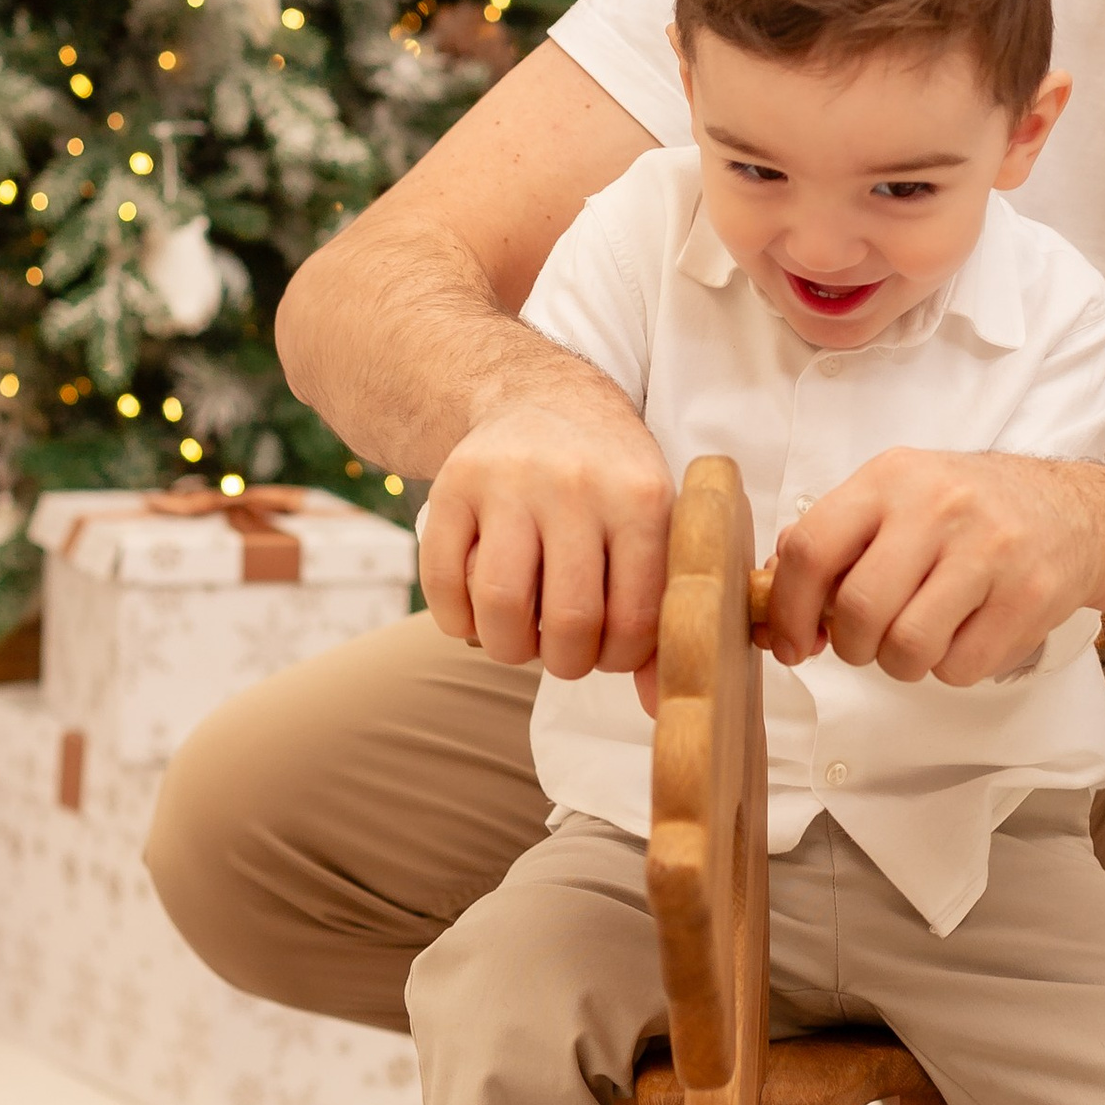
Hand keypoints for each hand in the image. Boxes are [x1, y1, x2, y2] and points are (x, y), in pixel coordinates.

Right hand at [417, 368, 672, 678]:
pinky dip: (458, 622)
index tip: (612, 650)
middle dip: (566, 663)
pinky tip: (480, 611)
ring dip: (510, 648)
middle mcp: (574, 485)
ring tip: (523, 637)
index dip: (621, 659)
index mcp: (640, 497)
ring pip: (500, 607)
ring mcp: (507, 483)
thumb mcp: (656, 523)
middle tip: (566, 650)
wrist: (542, 397)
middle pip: (568, 622)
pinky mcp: (451, 487)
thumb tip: (660, 706)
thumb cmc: (611, 480)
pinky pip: (442, 586)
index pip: (635, 619)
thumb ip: (662, 612)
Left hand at [765, 450, 1097, 685]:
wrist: (1070, 512)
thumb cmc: (966, 513)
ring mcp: (989, 549)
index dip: (787, 609)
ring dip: (901, 663)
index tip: (789, 642)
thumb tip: (770, 604)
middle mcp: (938, 505)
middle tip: (866, 643)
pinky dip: (952, 668)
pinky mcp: (1029, 594)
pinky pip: (960, 668)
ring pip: (907, 648)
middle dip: (851, 646)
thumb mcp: (896, 498)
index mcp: (891, 478)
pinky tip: (966, 633)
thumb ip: (833, 541)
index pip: (811, 549)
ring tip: (920, 636)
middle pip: (859, 609)